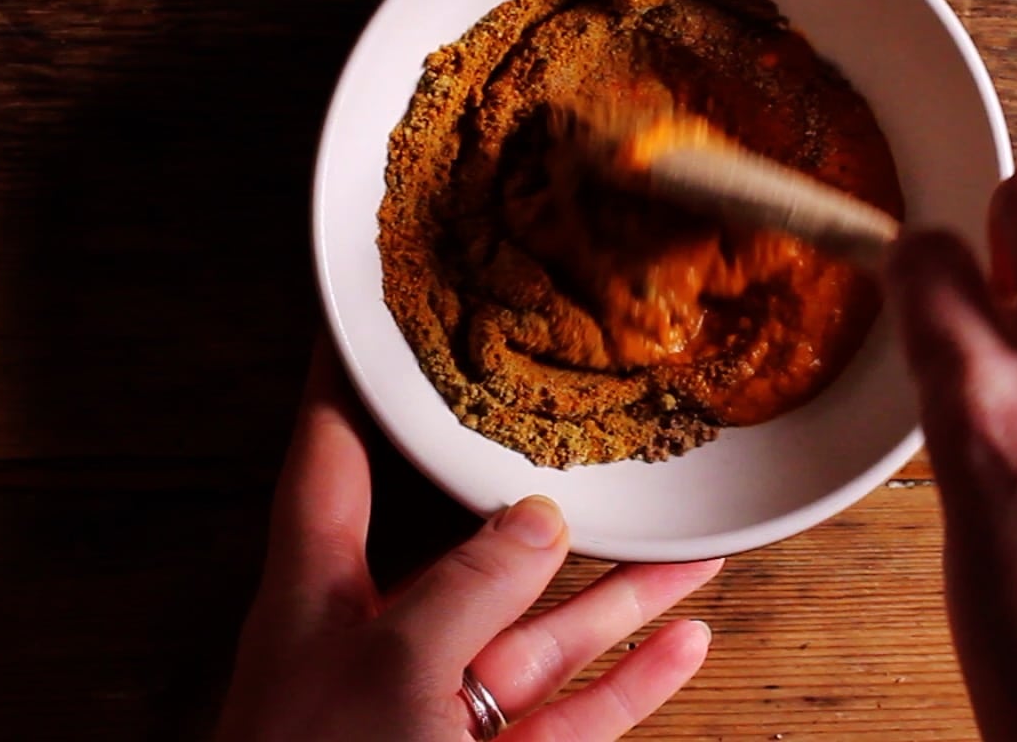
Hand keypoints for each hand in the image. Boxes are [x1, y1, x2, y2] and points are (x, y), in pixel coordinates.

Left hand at [217, 344, 721, 741]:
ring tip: (699, 551)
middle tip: (606, 444)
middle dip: (551, 502)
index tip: (372, 315)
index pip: (329, 458)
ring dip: (622, 598)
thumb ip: (468, 587)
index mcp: (316, 595)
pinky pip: (565, 717)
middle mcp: (378, 642)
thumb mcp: (389, 670)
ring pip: (541, 637)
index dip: (348, 382)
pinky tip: (682, 647)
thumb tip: (538, 520)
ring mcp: (436, 714)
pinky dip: (628, 685)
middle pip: (474, 549)